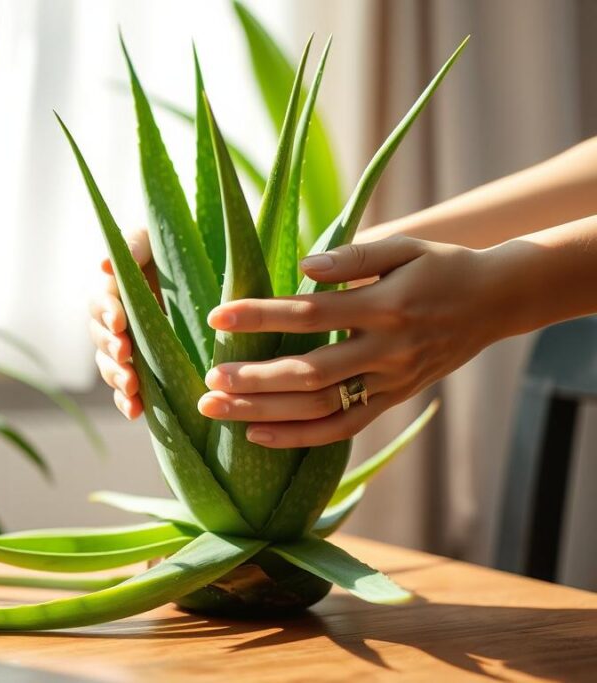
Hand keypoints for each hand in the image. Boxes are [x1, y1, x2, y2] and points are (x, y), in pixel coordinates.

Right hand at [89, 228, 158, 418]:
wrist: (208, 270)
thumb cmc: (177, 249)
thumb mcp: (155, 241)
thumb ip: (133, 247)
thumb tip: (104, 267)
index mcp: (117, 292)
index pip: (101, 304)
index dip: (107, 313)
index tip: (120, 322)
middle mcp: (119, 322)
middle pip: (102, 339)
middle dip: (111, 348)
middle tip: (125, 353)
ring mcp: (131, 348)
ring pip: (111, 366)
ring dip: (117, 378)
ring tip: (131, 387)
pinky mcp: (146, 369)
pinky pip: (128, 389)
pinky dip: (127, 401)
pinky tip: (134, 411)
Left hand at [198, 235, 506, 447]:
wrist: (495, 303)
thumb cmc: (439, 267)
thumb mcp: (404, 246)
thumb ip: (354, 255)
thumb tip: (304, 264)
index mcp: (385, 306)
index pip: (310, 314)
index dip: (261, 316)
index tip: (217, 316)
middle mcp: (387, 351)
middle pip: (309, 373)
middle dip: (253, 380)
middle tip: (208, 381)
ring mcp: (391, 382)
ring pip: (320, 408)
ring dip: (264, 412)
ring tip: (215, 409)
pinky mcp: (393, 401)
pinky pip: (343, 428)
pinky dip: (299, 437)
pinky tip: (258, 436)